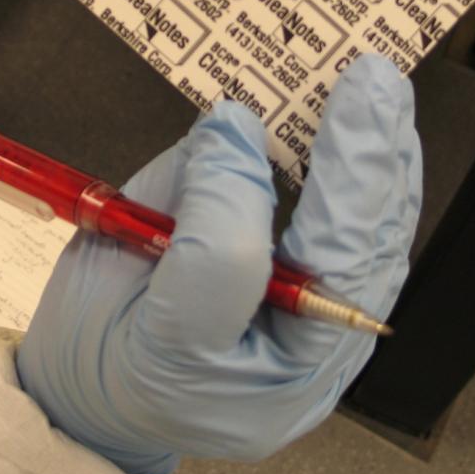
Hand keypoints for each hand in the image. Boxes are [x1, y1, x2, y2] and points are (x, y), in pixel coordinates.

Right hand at [16, 55, 421, 473]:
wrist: (90, 392)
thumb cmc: (102, 359)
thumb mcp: (142, 305)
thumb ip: (200, 227)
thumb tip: (238, 131)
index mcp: (277, 366)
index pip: (330, 262)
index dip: (343, 176)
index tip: (350, 100)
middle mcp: (312, 347)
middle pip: (367, 249)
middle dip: (376, 162)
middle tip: (378, 81)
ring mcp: (313, 323)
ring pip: (371, 243)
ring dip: (383, 169)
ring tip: (381, 101)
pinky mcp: (305, 295)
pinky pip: (344, 238)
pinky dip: (355, 183)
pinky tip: (363, 139)